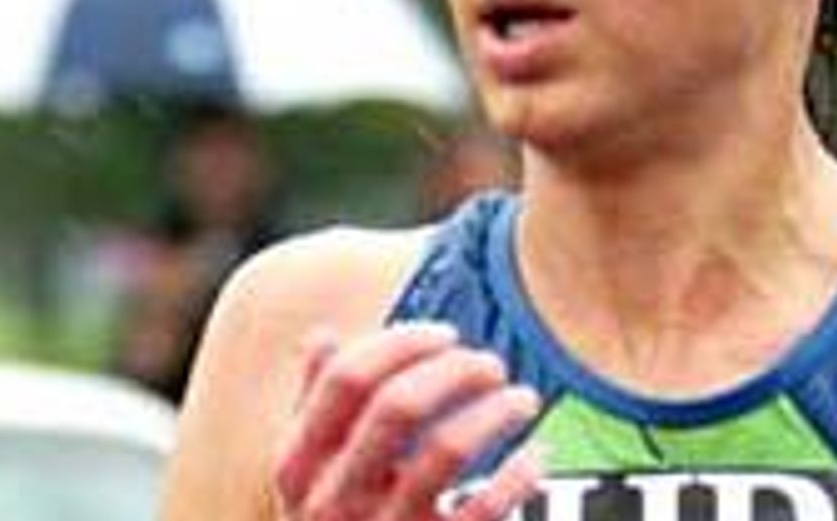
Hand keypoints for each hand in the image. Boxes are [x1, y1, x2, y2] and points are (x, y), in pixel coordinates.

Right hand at [273, 323, 544, 520]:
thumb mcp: (310, 479)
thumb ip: (314, 410)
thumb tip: (321, 337)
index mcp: (299, 466)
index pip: (346, 379)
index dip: (402, 342)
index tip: (446, 334)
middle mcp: (333, 501)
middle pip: (396, 405)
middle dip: (455, 369)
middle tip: (492, 364)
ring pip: (446, 450)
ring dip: (495, 412)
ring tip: (524, 399)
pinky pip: (484, 510)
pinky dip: (519, 475)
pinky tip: (537, 455)